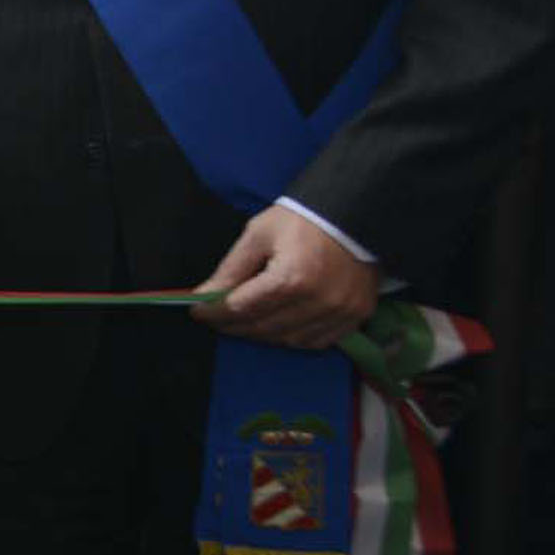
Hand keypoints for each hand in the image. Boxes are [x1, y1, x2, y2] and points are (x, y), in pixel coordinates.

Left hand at [192, 204, 379, 348]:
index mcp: (291, 278)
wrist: (353, 213)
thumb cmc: (301, 220)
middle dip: (234, 325)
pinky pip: (318, 341)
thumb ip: (230, 269)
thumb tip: (202, 296)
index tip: (197, 311)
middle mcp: (318, 301)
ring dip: (262, 334)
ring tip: (244, 321)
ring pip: (289, 339)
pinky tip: (278, 326)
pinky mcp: (357, 315)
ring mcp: (341, 312)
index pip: (241, 307)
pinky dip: (294, 338)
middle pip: (264, 327)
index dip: (214, 312)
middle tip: (216, 318)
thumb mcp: (258, 235)